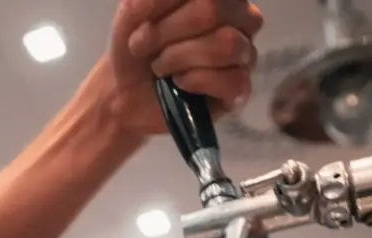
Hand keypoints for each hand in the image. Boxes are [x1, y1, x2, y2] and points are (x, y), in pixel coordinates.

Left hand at [108, 0, 263, 134]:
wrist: (126, 95)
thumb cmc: (136, 47)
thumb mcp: (132, 15)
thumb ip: (146, 1)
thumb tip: (151, 1)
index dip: (164, 2)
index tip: (137, 15)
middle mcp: (240, 18)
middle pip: (214, 10)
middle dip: (167, 30)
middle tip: (140, 45)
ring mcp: (245, 53)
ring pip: (227, 44)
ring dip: (179, 57)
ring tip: (159, 67)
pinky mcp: (240, 88)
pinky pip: (233, 80)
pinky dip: (196, 81)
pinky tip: (179, 84)